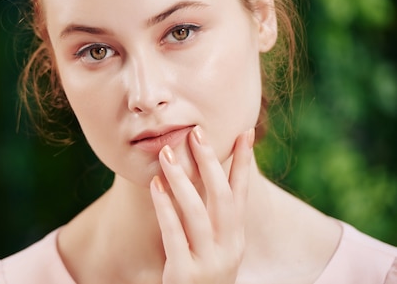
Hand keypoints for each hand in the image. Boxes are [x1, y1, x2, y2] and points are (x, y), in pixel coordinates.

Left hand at [149, 126, 254, 283]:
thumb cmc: (202, 275)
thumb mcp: (216, 248)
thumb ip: (214, 219)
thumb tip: (208, 179)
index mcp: (236, 239)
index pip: (242, 194)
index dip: (243, 163)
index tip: (245, 131)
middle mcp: (228, 249)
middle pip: (223, 198)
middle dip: (211, 163)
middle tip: (197, 132)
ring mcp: (209, 262)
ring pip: (197, 213)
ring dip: (181, 180)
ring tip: (167, 153)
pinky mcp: (185, 274)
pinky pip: (174, 234)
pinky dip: (165, 207)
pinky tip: (155, 185)